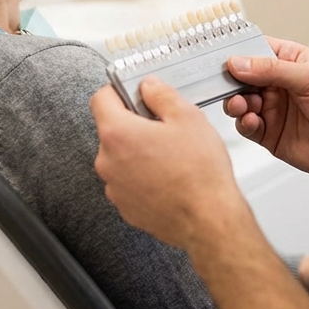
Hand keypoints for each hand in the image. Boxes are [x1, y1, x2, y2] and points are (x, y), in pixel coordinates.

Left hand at [91, 76, 253, 250]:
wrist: (208, 221)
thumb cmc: (199, 174)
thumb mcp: (188, 118)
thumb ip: (162, 95)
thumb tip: (149, 87)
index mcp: (117, 133)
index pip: (100, 99)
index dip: (118, 91)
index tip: (134, 93)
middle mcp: (108, 161)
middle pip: (112, 130)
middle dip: (134, 124)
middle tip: (164, 127)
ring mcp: (114, 188)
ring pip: (121, 157)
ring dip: (139, 152)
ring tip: (171, 156)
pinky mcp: (125, 207)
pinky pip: (129, 181)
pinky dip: (143, 176)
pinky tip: (169, 177)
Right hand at [225, 37, 308, 194]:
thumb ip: (272, 69)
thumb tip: (238, 62)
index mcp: (289, 61)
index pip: (255, 49)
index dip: (237, 52)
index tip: (221, 56)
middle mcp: (277, 83)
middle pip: (241, 77)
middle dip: (230, 80)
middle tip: (226, 84)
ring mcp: (273, 109)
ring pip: (239, 101)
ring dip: (235, 102)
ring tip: (240, 104)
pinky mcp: (269, 134)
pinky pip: (246, 125)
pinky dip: (243, 122)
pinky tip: (251, 120)